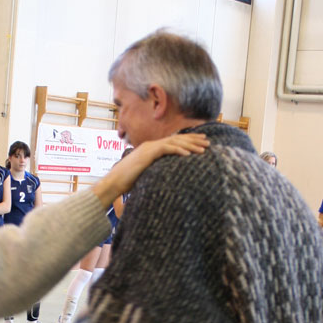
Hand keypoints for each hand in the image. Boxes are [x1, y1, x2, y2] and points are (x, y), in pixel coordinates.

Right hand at [92, 132, 207, 206]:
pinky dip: (178, 150)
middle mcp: (151, 145)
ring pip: (174, 143)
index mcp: (152, 149)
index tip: (200, 143)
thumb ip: (157, 171)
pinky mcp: (148, 153)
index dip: (188, 142)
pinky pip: (166, 149)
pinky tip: (189, 154)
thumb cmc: (128, 183)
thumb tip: (168, 178)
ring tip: (203, 148)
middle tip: (208, 141)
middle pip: (177, 139)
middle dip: (194, 139)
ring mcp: (149, 148)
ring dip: (190, 145)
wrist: (114, 183)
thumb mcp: (147, 175)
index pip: (173, 142)